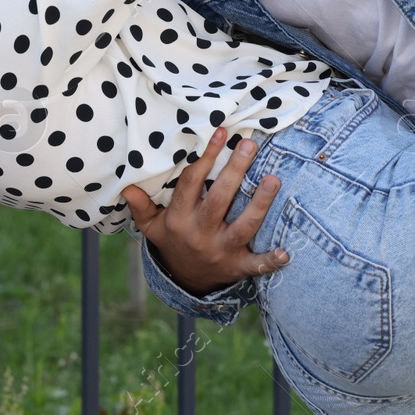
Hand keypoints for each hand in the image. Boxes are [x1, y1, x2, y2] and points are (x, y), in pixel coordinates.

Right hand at [121, 127, 289, 296]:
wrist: (186, 281)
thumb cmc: (173, 241)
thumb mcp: (151, 227)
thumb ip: (141, 207)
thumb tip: (127, 187)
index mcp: (179, 218)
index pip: (191, 183)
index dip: (205, 157)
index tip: (221, 133)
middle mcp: (200, 233)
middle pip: (219, 200)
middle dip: (234, 171)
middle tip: (249, 145)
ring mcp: (220, 251)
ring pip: (243, 227)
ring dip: (259, 205)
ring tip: (273, 179)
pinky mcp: (237, 267)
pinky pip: (255, 266)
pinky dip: (270, 261)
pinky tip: (287, 253)